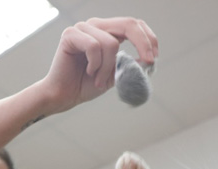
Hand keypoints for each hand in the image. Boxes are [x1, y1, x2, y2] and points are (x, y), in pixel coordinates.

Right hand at [39, 17, 157, 113]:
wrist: (64, 96)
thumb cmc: (87, 85)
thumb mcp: (115, 74)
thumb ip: (131, 65)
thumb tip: (148, 59)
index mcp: (108, 31)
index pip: (134, 25)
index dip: (149, 39)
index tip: (154, 58)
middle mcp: (96, 25)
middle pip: (128, 24)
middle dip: (143, 44)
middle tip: (148, 63)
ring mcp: (83, 28)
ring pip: (111, 43)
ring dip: (108, 67)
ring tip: (98, 79)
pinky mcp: (70, 34)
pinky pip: (95, 47)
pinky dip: (95, 64)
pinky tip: (88, 72)